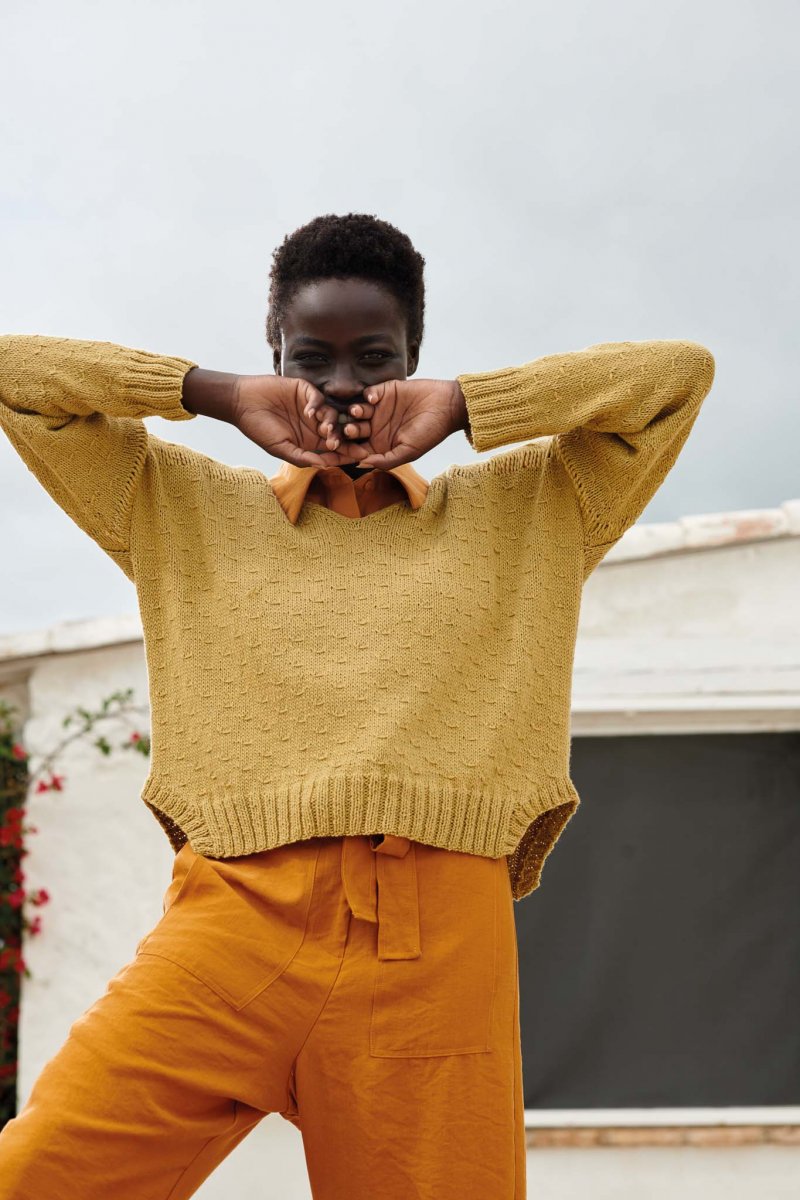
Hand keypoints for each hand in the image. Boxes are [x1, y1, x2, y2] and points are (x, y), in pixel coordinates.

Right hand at [232, 375, 377, 468]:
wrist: (241, 403)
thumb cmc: (258, 429)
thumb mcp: (280, 449)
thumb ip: (302, 458)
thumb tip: (325, 467)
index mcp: (310, 442)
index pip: (333, 450)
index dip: (345, 454)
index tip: (359, 459)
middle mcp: (313, 425)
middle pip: (337, 432)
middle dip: (344, 439)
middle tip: (342, 443)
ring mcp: (310, 408)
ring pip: (331, 415)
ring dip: (331, 423)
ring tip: (324, 429)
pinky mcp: (305, 391)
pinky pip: (319, 398)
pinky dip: (317, 405)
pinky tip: (309, 412)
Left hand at [304, 378, 467, 468]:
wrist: (447, 406)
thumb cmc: (431, 433)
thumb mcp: (409, 451)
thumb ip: (385, 460)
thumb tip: (360, 465)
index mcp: (378, 445)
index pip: (354, 451)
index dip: (341, 455)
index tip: (326, 458)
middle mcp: (375, 428)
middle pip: (351, 431)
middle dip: (344, 433)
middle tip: (345, 430)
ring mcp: (378, 410)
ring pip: (356, 412)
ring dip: (354, 413)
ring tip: (358, 412)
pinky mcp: (383, 392)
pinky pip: (367, 394)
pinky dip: (367, 396)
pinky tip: (373, 399)